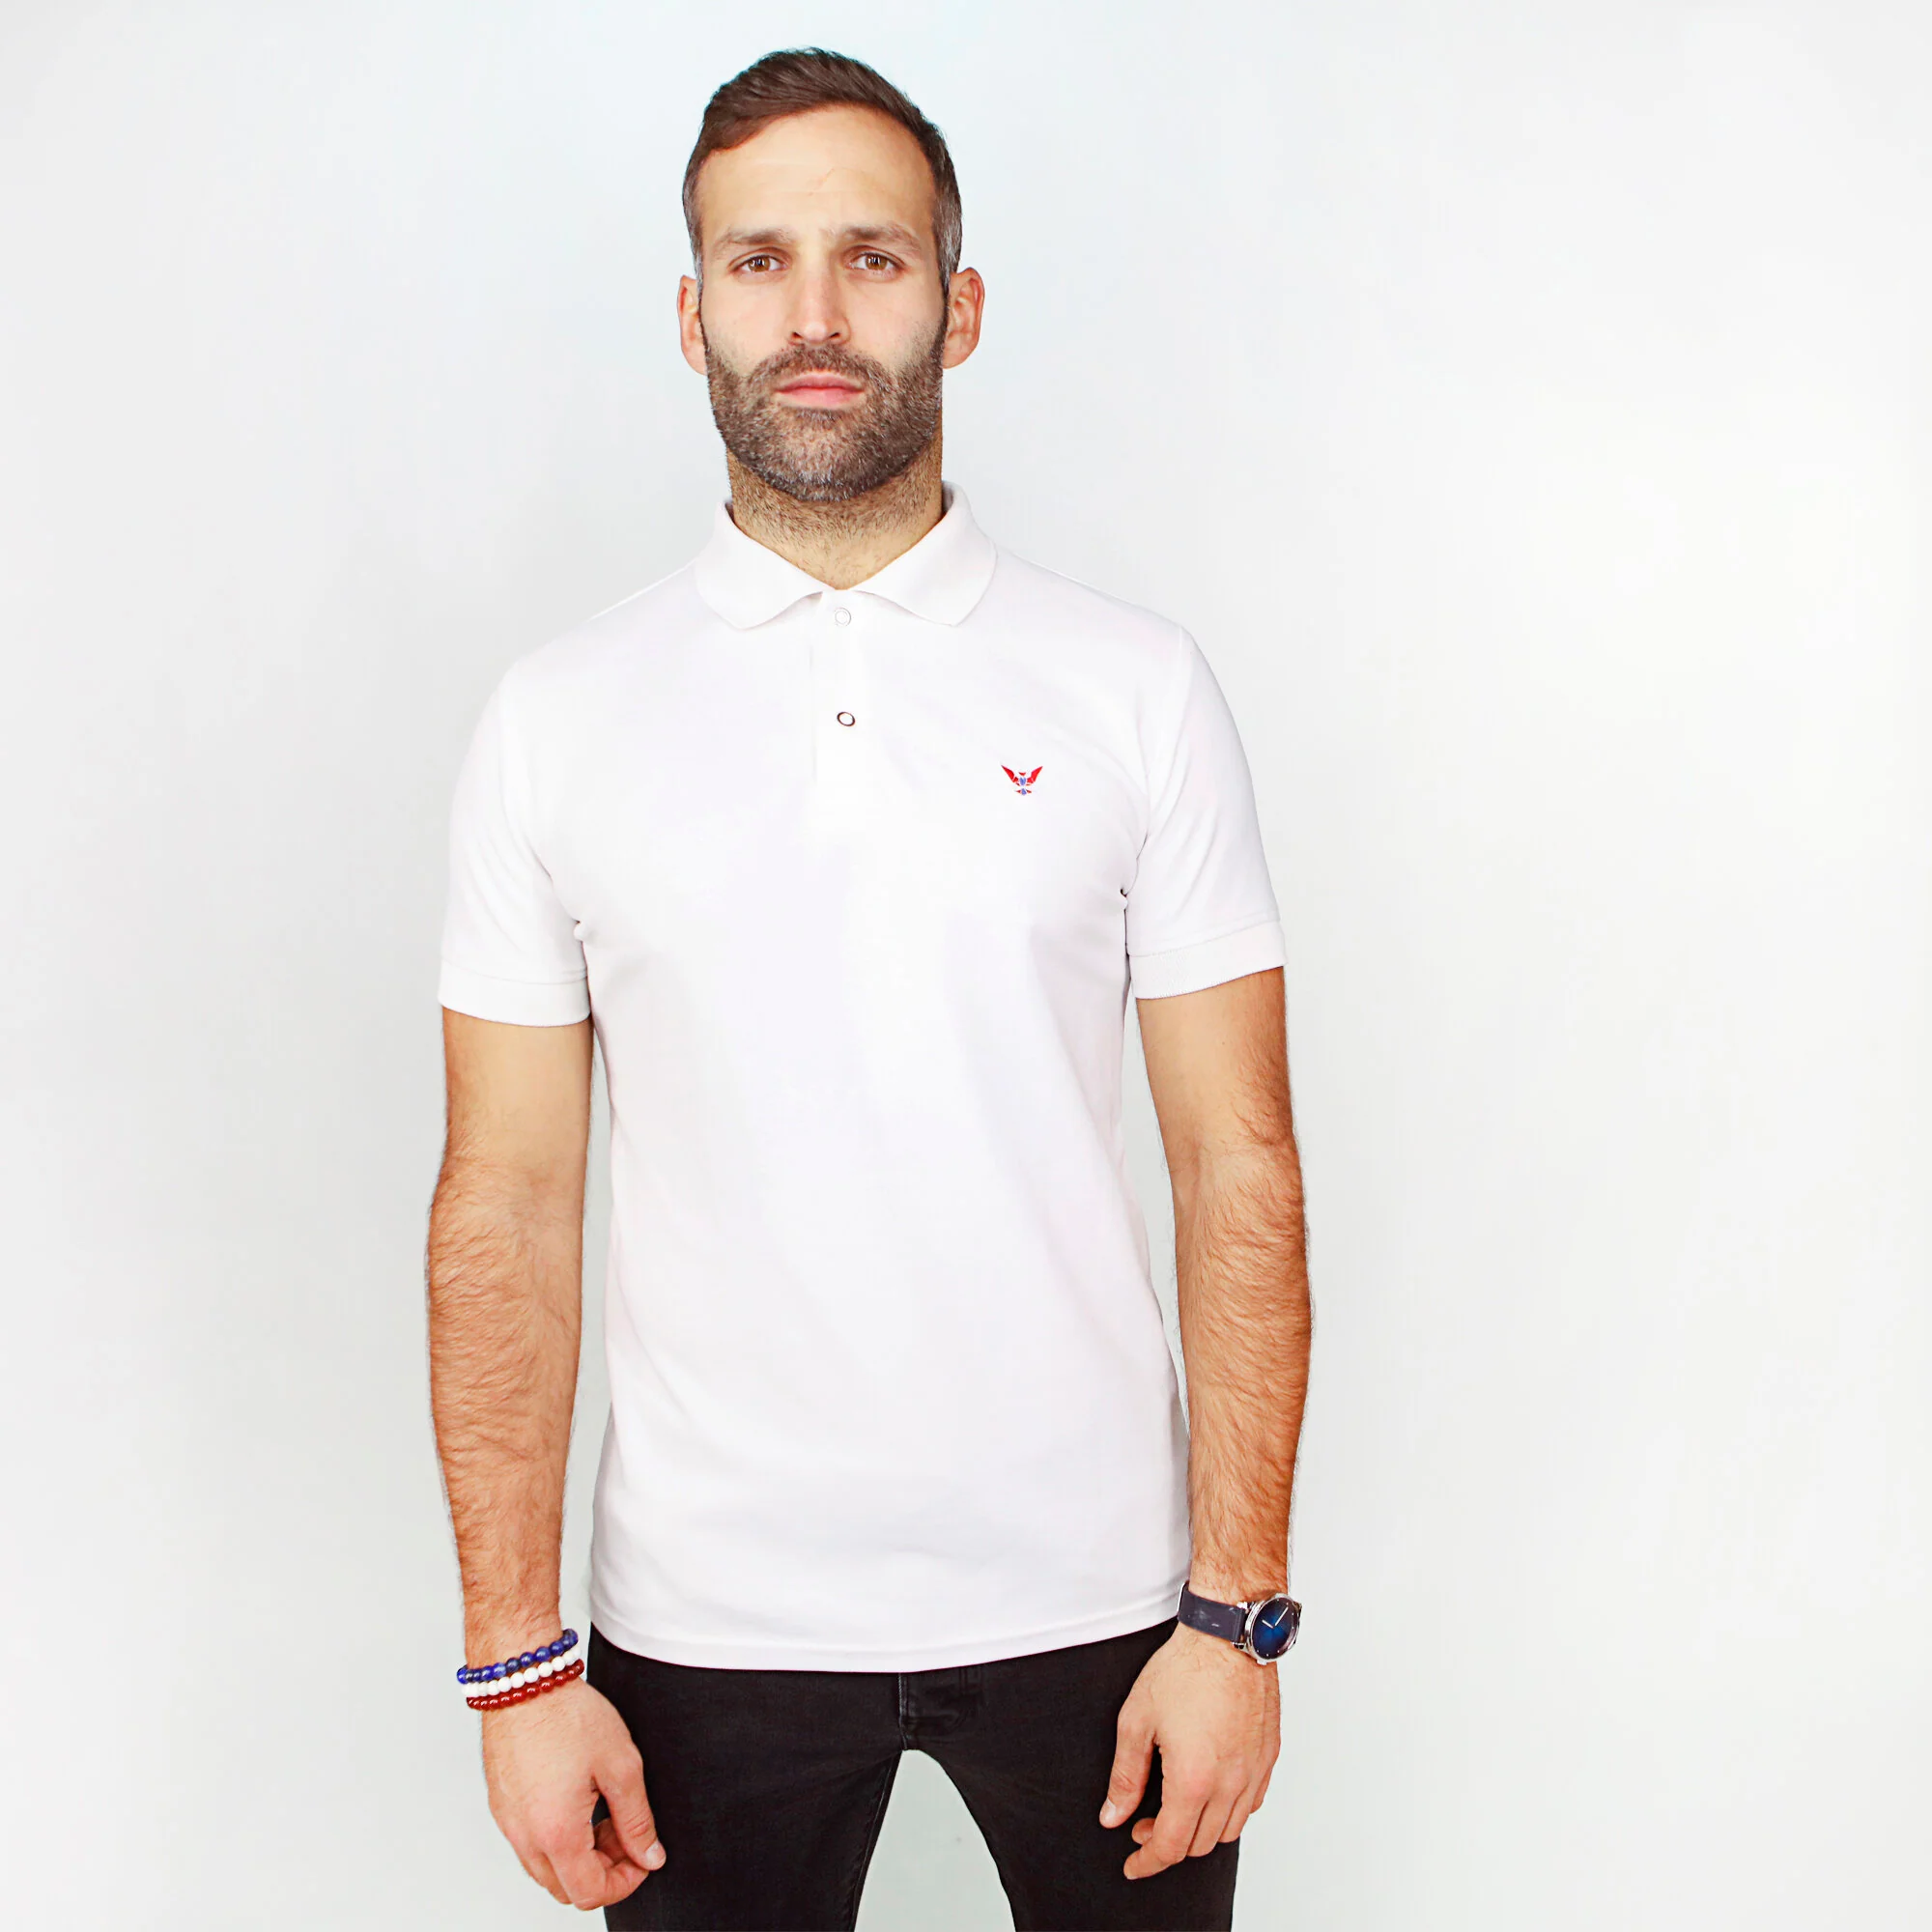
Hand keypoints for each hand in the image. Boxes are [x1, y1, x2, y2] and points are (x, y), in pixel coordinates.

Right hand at [481, 1677, 665, 1909]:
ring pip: (545, 1868)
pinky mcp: (501, 1805)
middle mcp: (524, 1836)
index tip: (642, 1858)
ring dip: (579, 1856)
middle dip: (602, 1871)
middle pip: (565, 1888)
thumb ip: (637, 1819)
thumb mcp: (621, 1765)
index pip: (589, 1892)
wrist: (524, 1680)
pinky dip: (557, 1838)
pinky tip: (577, 1799)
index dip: (624, 1883)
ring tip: (603, 1812)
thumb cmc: (568, 1714)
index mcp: (556, 1833)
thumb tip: (649, 1856)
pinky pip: (529, 1843)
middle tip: (624, 1832)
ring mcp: (508, 1822)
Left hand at [1098, 1624, 1279, 1879]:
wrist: (1228, 1636)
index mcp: (1193, 1780)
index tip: (1132, 1865)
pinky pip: (1251, 1804)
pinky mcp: (1268, 1757)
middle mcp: (1230, 1785)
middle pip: (1199, 1844)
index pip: (1171, 1847)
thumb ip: (1125, 1776)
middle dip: (1168, 1844)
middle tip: (1143, 1824)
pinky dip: (1228, 1811)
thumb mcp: (1137, 1720)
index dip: (1147, 1863)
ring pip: (1228, 1830)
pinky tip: (1208, 1790)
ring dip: (1199, 1830)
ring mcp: (1254, 1772)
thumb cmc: (1183, 1670)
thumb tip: (1113, 1816)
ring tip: (1174, 1806)